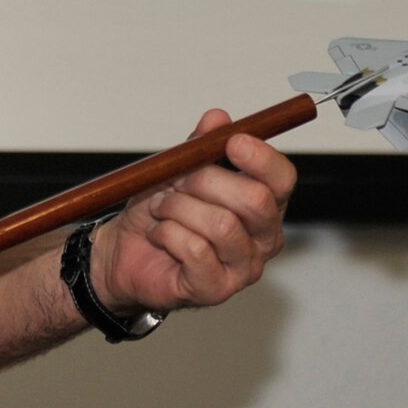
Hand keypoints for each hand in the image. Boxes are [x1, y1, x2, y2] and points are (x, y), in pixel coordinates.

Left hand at [88, 110, 295, 318]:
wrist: (124, 251)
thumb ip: (200, 145)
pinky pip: (195, 249)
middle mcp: (262, 239)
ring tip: (161, 209)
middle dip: (206, 180)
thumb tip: (218, 119)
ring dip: (178, 208)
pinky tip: (159, 233)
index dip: (262, 158)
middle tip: (176, 181)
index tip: (233, 141)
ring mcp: (242, 268)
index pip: (282, 179)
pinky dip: (167, 232)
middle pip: (255, 200)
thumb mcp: (177, 168)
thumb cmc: (158, 212)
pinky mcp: (215, 289)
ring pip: (221, 224)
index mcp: (263, 205)